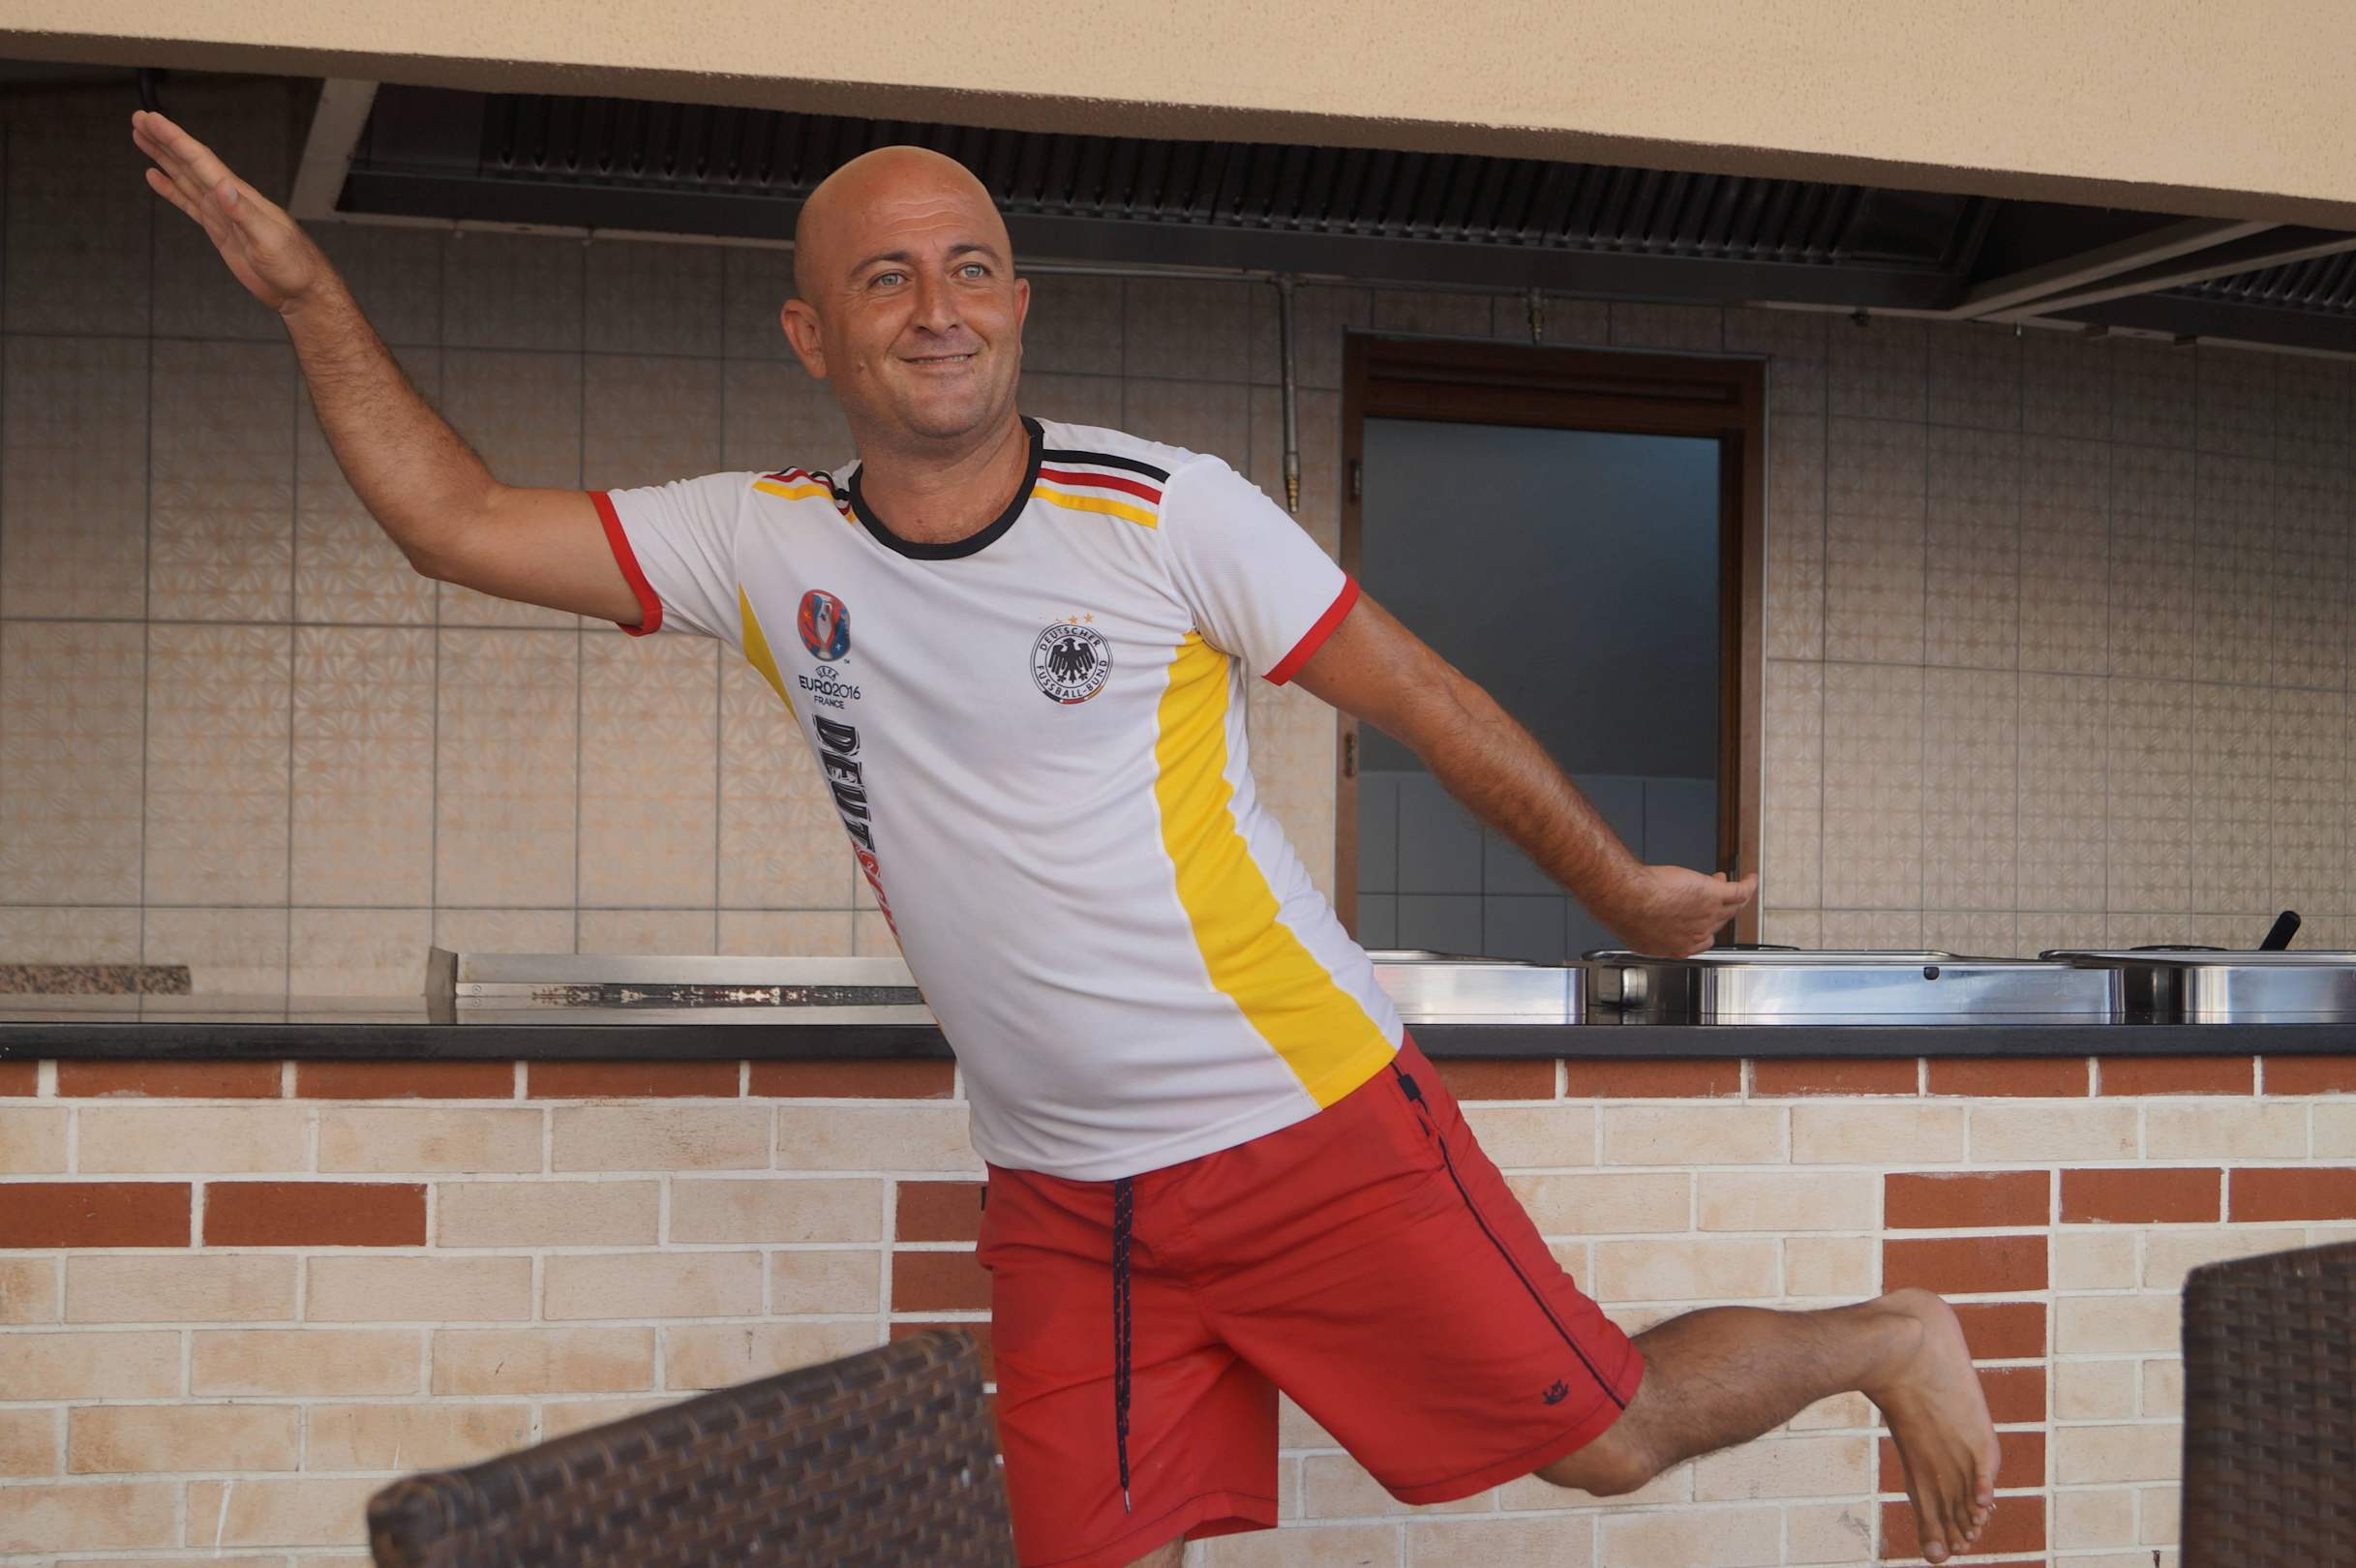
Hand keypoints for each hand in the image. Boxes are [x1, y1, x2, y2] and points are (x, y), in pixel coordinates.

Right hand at [131, 110, 329, 314]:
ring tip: (142, 138)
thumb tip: (223, 187)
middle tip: (139, 118)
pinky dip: (171, 189)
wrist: (300, 291)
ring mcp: (223, 213)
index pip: (200, 160)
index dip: (174, 139)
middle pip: (189, 162)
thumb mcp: (269, 240)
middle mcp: (228, 198)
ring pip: (186, 178)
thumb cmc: (294, 266)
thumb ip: (244, 214)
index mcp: (238, 195)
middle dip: (163, 140)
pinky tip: (156, 177)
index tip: (151, 119)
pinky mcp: (220, 229)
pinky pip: (189, 203)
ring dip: (163, 158)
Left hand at [1607, 866, 1757, 957]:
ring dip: (1736, 897)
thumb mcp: (1635, 927)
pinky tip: (1749, 879)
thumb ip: (1646, 926)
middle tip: (1713, 893)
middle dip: (1715, 907)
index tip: (1700, 917)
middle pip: (1716, 922)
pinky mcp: (1714, 895)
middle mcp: (1695, 934)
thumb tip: (1643, 918)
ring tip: (1739, 887)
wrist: (1629, 899)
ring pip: (1730, 907)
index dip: (1702, 927)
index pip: (1699, 941)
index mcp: (1676, 946)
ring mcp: (1707, 915)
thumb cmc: (1625, 912)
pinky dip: (1747, 886)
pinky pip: (1739, 892)